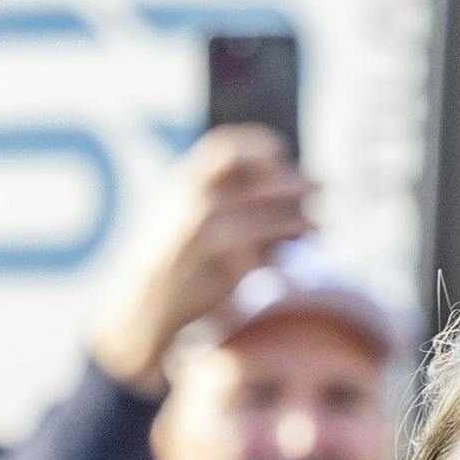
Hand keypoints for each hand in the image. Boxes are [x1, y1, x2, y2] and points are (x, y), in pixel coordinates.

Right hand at [87, 125, 317, 390]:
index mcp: (185, 184)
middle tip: (320, 192)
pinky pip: (273, 258)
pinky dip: (288, 257)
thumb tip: (277, 175)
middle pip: (271, 184)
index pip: (233, 147)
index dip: (263, 147)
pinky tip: (293, 261)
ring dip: (304, 223)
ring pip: (280, 221)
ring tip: (315, 229)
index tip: (282, 155)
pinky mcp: (229, 273)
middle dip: (300, 188)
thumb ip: (213, 190)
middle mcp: (200, 205)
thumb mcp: (174, 211)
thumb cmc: (165, 260)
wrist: (139, 312)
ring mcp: (215, 239)